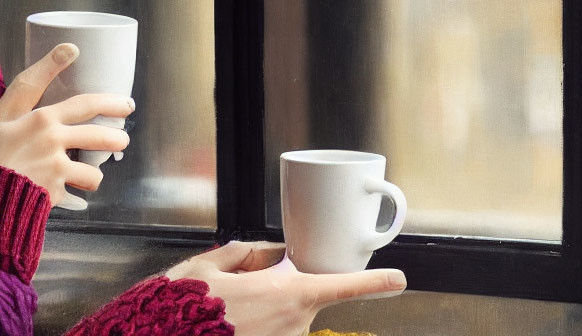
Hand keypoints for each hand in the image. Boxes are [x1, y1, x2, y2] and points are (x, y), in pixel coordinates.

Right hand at [0, 43, 132, 206]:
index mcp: (42, 119)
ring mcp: (55, 170)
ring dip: (95, 174)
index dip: (109, 102)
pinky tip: (67, 193)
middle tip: (122, 140)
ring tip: (91, 174)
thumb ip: (32, 82)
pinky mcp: (53, 194)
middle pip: (99, 137)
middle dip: (117, 138)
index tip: (126, 103)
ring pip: (93, 172)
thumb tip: (69, 48)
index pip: (85, 104)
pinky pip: (74, 194)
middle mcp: (53, 142)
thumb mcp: (2, 112)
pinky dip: (73, 194)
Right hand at [166, 241, 406, 335]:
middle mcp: (291, 324)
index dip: (374, 283)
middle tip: (233, 292)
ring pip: (283, 317)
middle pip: (299, 296)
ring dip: (262, 311)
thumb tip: (268, 255)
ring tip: (224, 311)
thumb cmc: (183, 307)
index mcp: (283, 293)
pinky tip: (229, 321)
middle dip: (276, 289)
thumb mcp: (209, 266)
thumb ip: (246, 254)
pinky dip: (253, 324)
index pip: (340, 286)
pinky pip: (270, 331)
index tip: (398, 279)